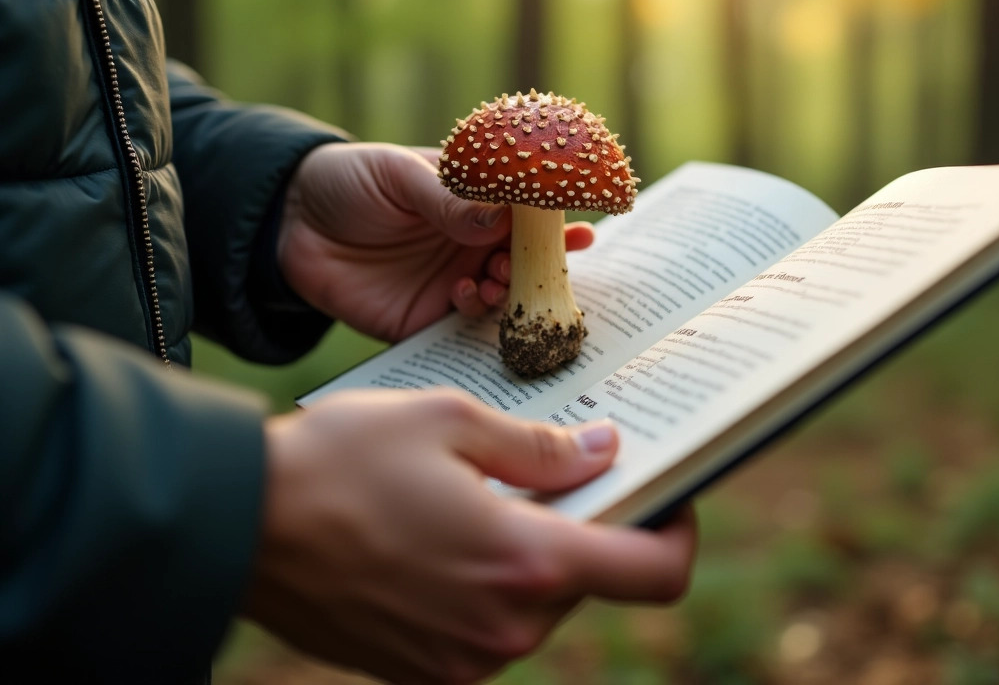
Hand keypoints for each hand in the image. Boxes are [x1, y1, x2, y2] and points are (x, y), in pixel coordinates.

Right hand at [245, 389, 696, 683]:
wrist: (237, 525)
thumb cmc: (341, 458)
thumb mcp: (450, 422)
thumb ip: (543, 448)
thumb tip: (606, 450)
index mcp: (525, 562)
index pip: (654, 574)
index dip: (678, 531)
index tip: (669, 492)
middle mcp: (503, 629)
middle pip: (590, 582)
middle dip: (588, 528)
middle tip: (556, 471)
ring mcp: (460, 661)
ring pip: (539, 606)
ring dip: (533, 554)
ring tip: (483, 497)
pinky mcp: (421, 672)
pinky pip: (488, 628)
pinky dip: (489, 584)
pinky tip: (445, 536)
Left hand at [277, 143, 593, 340]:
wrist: (287, 224)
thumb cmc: (350, 181)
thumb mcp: (398, 175)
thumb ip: (448, 199)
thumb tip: (501, 217)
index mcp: (474, 206)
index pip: (527, 218)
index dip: (557, 226)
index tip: (583, 231)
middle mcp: (471, 249)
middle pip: (525, 265)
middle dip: (541, 268)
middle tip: (539, 265)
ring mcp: (450, 285)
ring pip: (501, 300)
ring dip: (510, 292)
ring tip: (500, 279)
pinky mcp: (423, 320)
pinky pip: (461, 330)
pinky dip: (474, 315)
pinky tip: (463, 296)